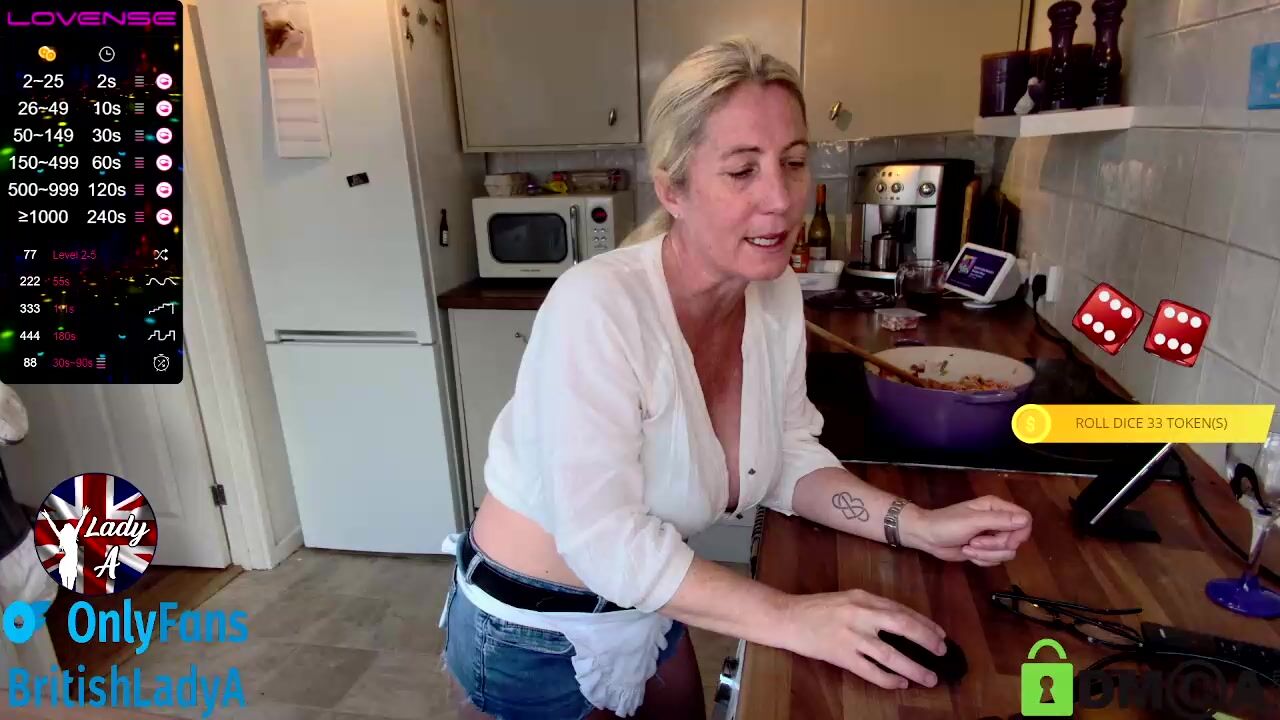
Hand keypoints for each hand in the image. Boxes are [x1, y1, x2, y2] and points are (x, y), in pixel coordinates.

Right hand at [780, 588, 946, 689]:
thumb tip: (901, 622)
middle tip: (941, 652)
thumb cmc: (816, 608)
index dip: (924, 623)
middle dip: (926, 640)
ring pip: (890, 654)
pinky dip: (888, 679)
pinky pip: (870, 670)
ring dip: (913, 667)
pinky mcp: (840, 654)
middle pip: (902, 626)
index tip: (940, 634)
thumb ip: (871, 608)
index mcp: (863, 598)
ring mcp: (850, 636)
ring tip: (929, 678)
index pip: (901, 610)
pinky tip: (899, 684)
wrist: (786, 617)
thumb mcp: (847, 600)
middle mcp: (860, 614)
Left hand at [903, 495, 1031, 565]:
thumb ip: (999, 520)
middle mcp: (997, 521)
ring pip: (1006, 552)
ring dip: (986, 554)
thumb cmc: (947, 524)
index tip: (1008, 542)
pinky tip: (967, 552)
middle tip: (976, 542)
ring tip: (968, 547)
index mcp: (996, 507)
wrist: (926, 537)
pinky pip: (995, 560)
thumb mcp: (973, 521)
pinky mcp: (985, 550)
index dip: (1020, 533)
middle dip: (996, 546)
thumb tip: (1026, 520)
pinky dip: (981, 559)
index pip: (1024, 519)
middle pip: (1016, 540)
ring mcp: (991, 536)